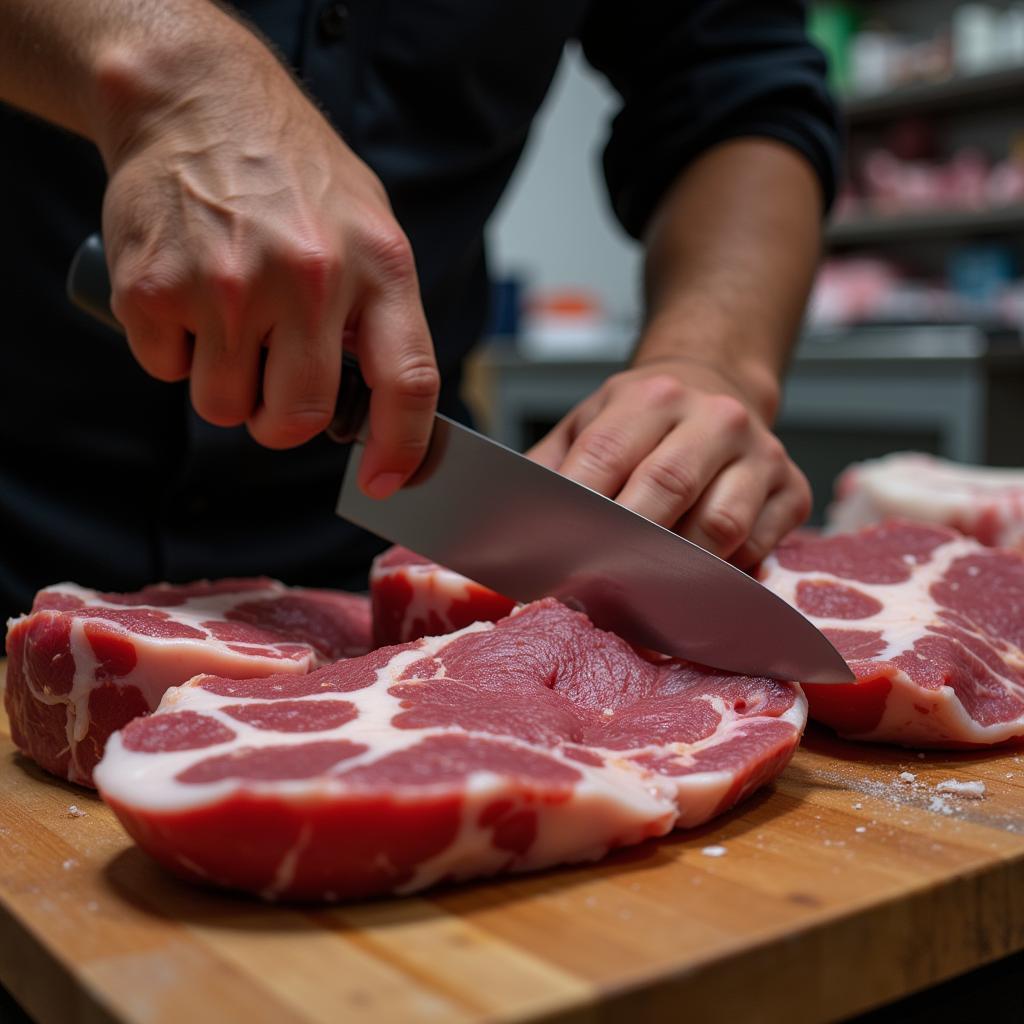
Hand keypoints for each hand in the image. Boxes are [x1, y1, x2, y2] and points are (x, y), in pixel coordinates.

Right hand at [97, 26, 437, 496]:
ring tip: (228, 321)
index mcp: (377, 265)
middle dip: (282, 423)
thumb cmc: (290, 170)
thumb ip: (382, 309)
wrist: (196, 98)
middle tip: (274, 389)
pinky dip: (174, 351)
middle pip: (297, 418)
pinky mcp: (156, 289)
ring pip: (224, 407)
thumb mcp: (369, 224)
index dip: (399, 448)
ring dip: (225, 385)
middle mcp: (307, 279)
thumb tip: (384, 402)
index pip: (407, 382)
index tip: (384, 481)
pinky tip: (188, 296)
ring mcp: (227, 286)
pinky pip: (167, 370)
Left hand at [528, 357, 810, 567]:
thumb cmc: (642, 420)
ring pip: (719, 527)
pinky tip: (692, 583)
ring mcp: (761, 454)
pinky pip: (757, 550)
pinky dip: (721, 577)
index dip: (576, 510)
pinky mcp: (793, 491)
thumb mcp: (590, 422)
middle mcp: (714, 417)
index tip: (551, 554)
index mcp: (651, 396)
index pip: (606, 456)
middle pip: (666, 489)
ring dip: (675, 569)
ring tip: (639, 593)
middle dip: (624, 545)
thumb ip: (552, 467)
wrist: (718, 388)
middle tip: (590, 586)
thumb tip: (504, 523)